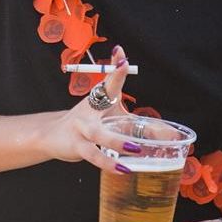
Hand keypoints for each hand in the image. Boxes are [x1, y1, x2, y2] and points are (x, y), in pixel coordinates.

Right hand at [41, 46, 132, 168]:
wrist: (51, 135)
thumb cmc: (85, 123)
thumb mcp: (104, 113)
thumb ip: (135, 122)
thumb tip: (170, 134)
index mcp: (98, 98)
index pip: (110, 79)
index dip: (116, 67)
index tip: (120, 52)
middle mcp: (89, 108)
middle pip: (103, 91)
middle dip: (114, 79)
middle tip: (124, 66)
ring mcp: (81, 127)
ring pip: (100, 134)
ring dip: (118, 142)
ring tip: (136, 148)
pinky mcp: (76, 145)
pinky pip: (93, 155)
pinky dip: (107, 162)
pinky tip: (122, 169)